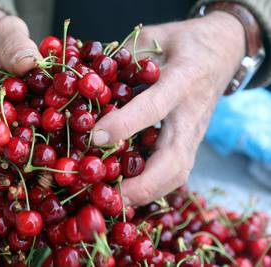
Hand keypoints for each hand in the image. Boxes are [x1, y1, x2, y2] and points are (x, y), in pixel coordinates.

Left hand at [92, 12, 245, 205]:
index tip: (94, 137)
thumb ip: (126, 55)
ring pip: (178, 173)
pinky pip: (175, 171)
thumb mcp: (157, 35)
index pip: (152, 108)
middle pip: (174, 161)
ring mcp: (194, 133)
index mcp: (182, 81)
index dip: (124, 125)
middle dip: (142, 185)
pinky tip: (127, 190)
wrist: (223, 52)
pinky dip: (152, 186)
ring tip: (114, 200)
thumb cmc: (186, 42)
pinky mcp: (191, 143)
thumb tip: (88, 78)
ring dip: (147, 192)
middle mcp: (190, 114)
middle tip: (109, 195)